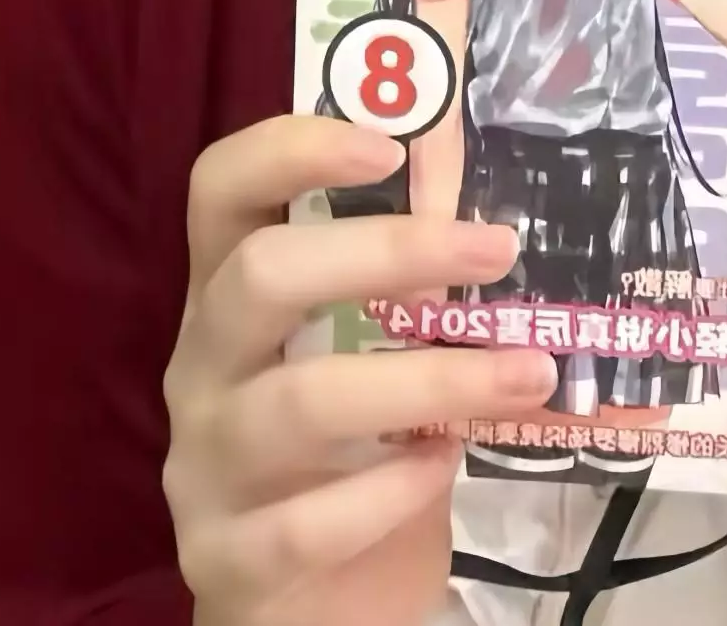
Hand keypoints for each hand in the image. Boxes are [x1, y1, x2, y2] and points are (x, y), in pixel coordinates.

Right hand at [164, 116, 557, 625]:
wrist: (316, 605)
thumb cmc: (352, 454)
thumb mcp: (371, 356)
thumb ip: (409, 285)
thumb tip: (492, 205)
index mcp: (229, 296)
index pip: (220, 189)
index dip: (290, 149)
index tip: (389, 146)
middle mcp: (202, 367)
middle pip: (261, 274)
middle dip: (389, 251)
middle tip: (499, 249)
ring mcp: (204, 466)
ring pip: (302, 400)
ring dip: (432, 378)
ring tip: (524, 374)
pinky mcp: (228, 560)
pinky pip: (309, 521)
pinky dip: (394, 492)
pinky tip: (446, 468)